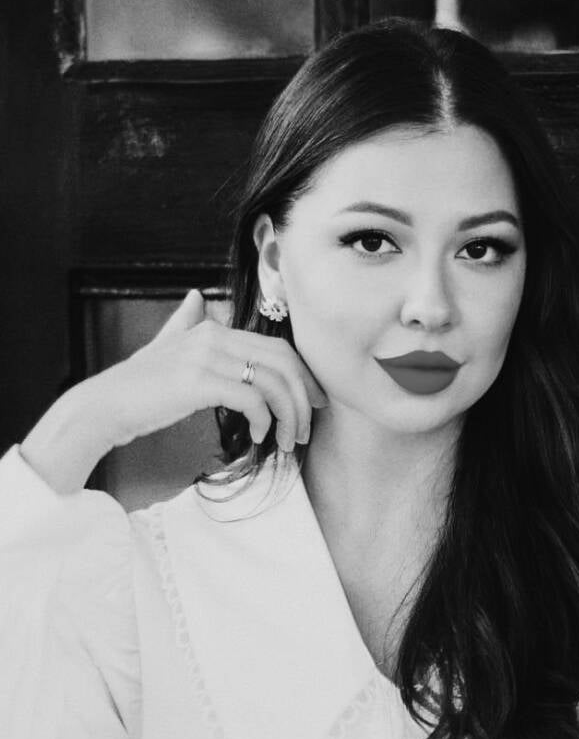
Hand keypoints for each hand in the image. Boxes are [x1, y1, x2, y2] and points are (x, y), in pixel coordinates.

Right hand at [105, 289, 326, 450]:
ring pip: (273, 383)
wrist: (104, 406)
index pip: (277, 348)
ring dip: (289, 417)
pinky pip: (252, 399)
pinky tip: (260, 438)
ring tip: (286, 442)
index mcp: (213, 329)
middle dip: (304, 397)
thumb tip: (195, 296)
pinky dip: (264, 421)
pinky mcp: (199, 382)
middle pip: (283, 362)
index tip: (314, 402)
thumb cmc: (137, 386)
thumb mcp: (164, 348)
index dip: (303, 375)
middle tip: (306, 429)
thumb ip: (183, 322)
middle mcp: (213, 336)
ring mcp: (206, 357)